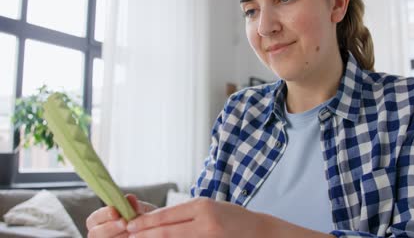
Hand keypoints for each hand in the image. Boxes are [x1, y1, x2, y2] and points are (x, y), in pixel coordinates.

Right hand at [86, 194, 157, 237]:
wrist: (151, 230)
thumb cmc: (142, 219)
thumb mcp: (140, 210)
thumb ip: (134, 205)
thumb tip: (130, 198)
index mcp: (100, 221)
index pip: (93, 219)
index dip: (103, 215)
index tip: (115, 212)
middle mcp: (99, 235)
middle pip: (94, 233)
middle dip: (110, 227)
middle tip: (125, 223)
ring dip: (120, 236)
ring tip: (133, 231)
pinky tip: (135, 237)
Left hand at [125, 197, 263, 237]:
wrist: (257, 231)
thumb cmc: (232, 216)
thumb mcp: (209, 206)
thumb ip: (186, 213)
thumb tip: (157, 219)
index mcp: (202, 206)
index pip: (167, 215)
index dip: (146, 221)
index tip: (131, 223)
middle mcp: (204, 222)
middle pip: (166, 231)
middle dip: (144, 234)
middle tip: (128, 234)